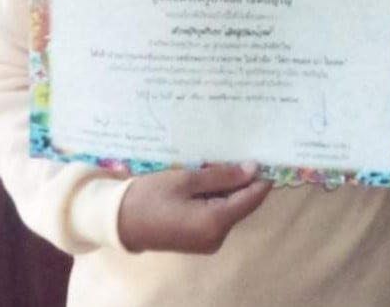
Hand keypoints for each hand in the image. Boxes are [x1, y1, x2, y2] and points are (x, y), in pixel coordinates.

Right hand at [117, 161, 271, 253]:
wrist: (120, 221)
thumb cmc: (151, 196)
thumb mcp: (187, 179)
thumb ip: (222, 176)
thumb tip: (253, 168)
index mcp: (215, 222)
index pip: (252, 198)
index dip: (263, 177)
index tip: (269, 153)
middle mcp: (217, 237)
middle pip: (243, 203)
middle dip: (245, 178)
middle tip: (245, 148)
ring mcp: (209, 240)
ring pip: (231, 208)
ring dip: (230, 186)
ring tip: (226, 158)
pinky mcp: (200, 239)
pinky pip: (219, 214)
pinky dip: (219, 196)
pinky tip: (212, 176)